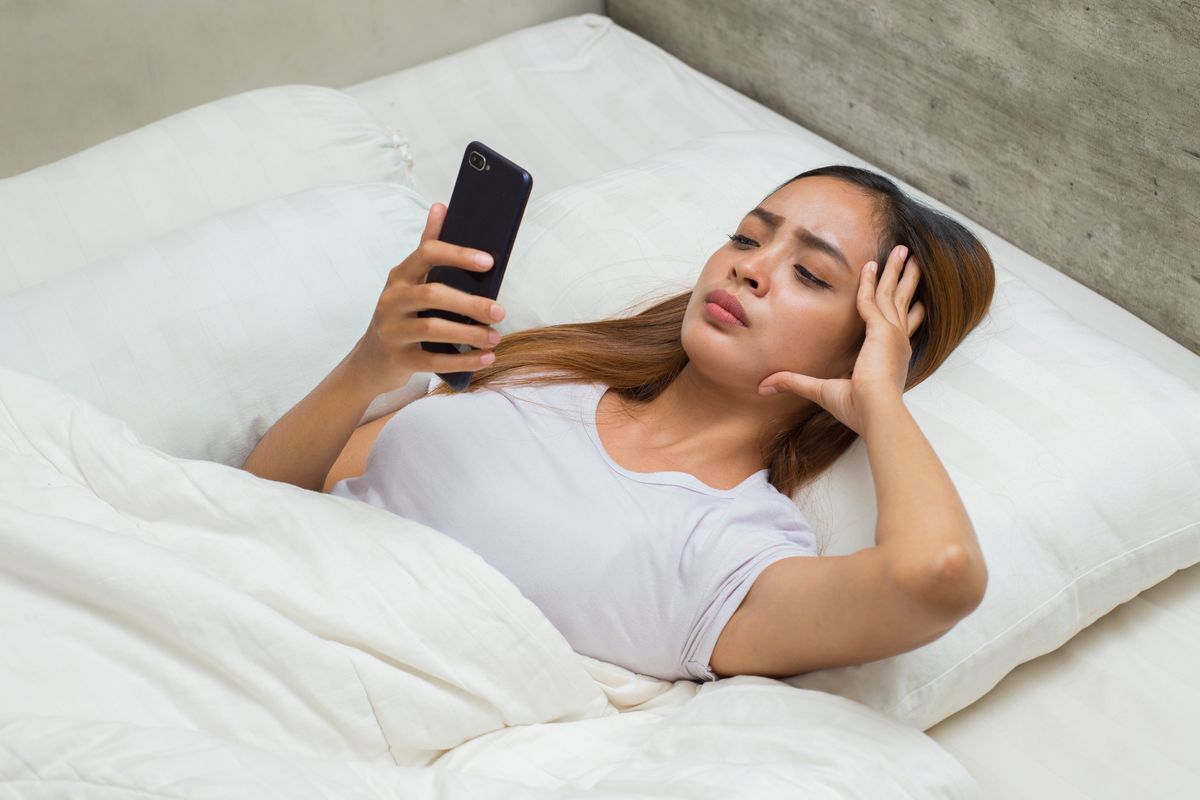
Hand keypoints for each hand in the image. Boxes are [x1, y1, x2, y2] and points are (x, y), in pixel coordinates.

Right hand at [348, 202, 504, 392]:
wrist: (372, 358)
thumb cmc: (402, 313)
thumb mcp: (410, 280)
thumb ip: (428, 246)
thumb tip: (441, 206)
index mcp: (400, 275)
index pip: (427, 254)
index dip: (458, 255)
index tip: (489, 261)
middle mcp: (392, 300)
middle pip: (433, 295)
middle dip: (470, 303)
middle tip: (500, 311)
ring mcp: (393, 330)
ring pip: (433, 329)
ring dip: (469, 335)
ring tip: (494, 337)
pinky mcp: (399, 359)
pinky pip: (434, 361)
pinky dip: (464, 360)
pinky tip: (486, 358)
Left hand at [758, 244, 924, 436]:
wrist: (874, 413)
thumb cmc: (857, 409)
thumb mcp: (822, 391)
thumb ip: (795, 383)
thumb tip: (764, 386)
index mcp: (892, 355)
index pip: (903, 325)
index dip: (909, 309)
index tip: (918, 299)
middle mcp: (897, 341)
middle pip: (903, 300)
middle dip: (907, 279)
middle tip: (914, 260)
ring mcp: (892, 333)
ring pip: (893, 292)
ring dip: (895, 270)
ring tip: (902, 250)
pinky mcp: (882, 329)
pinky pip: (872, 298)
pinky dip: (870, 281)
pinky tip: (868, 266)